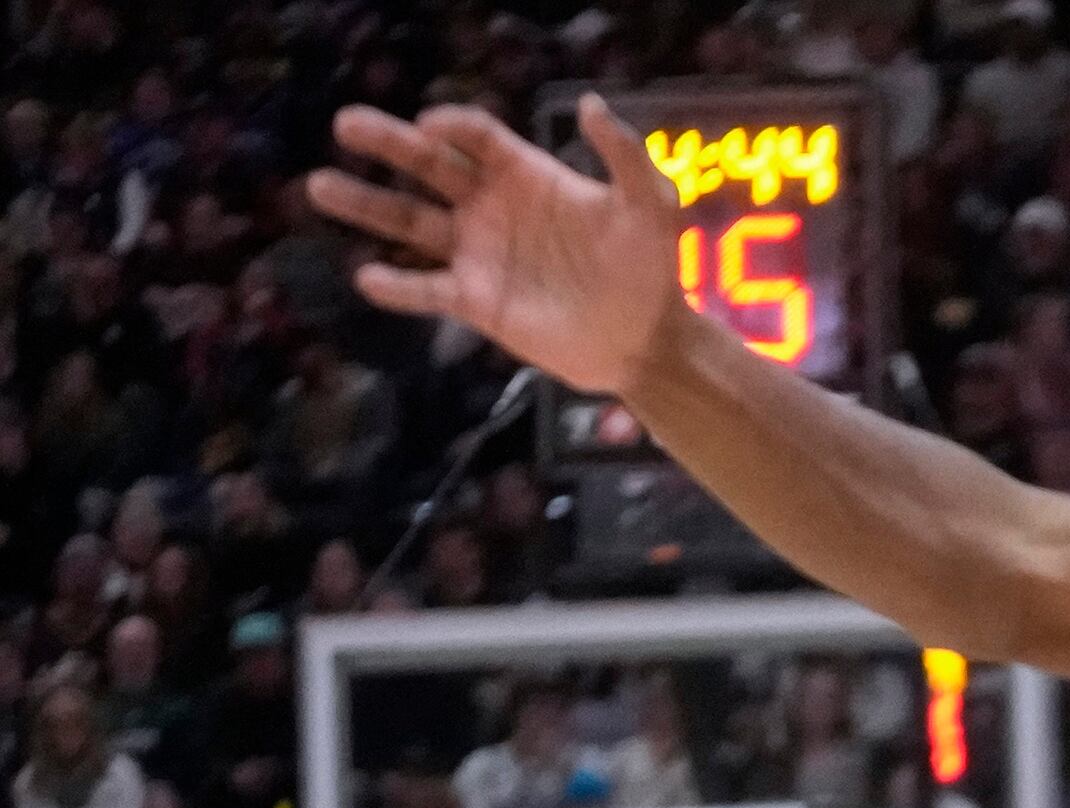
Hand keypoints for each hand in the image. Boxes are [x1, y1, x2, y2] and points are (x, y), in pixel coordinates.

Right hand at [312, 98, 688, 398]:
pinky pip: (426, 290)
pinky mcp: (476, 301)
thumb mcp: (650, 206)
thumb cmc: (650, 269)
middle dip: (387, 144)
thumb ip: (624, 155)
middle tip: (345, 124)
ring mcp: (478, 253)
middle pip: (428, 167)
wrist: (648, 340)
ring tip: (318, 185)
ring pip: (410, 223)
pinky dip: (396, 285)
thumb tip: (591, 103)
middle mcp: (491, 207)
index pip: (476, 137)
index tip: (431, 126)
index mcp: (525, 175)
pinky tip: (367, 276)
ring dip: (365, 205)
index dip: (452, 126)